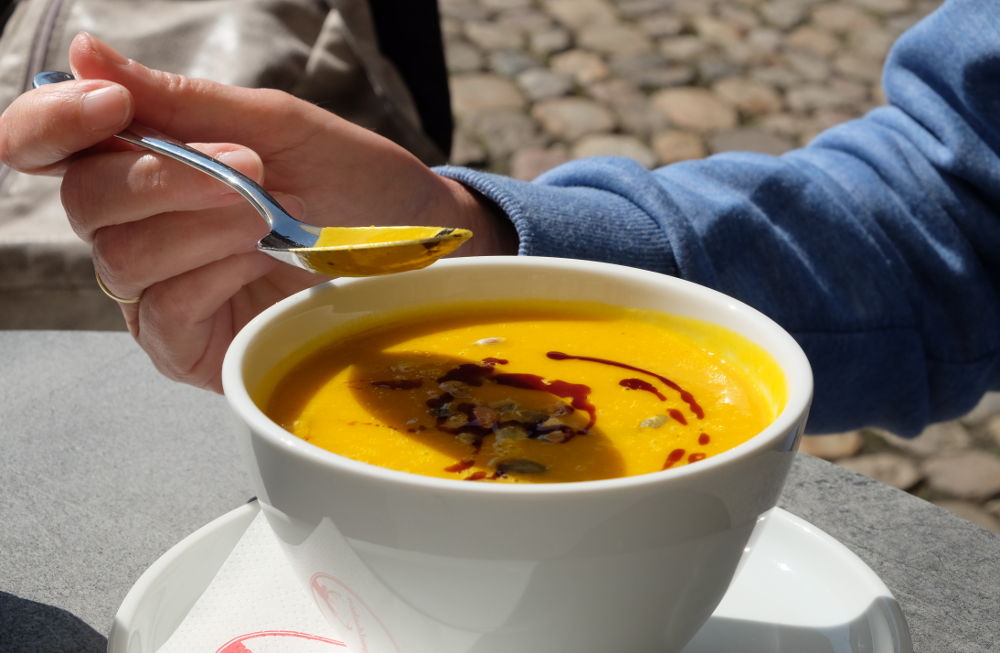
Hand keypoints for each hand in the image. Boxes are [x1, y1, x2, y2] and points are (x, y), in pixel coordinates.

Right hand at [0, 33, 514, 390]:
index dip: (54, 122)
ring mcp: (157, 291)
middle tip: (249, 169)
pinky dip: (212, 276)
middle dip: (161, 177)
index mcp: (146, 164)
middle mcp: (137, 228)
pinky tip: (259, 261)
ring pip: (122, 258)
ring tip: (270, 217)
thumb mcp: (279, 128)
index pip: (50, 145)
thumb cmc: (352, 183)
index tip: (113, 105)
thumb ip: (185, 102)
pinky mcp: (186, 344)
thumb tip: (84, 52)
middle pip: (84, 201)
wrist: (413, 247)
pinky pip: (164, 310)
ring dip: (200, 226)